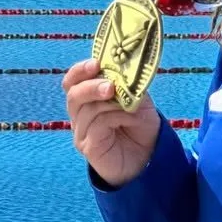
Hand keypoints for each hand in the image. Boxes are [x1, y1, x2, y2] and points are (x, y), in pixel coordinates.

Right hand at [62, 58, 161, 186]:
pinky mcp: (87, 146)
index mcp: (87, 98)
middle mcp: (79, 114)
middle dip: (91, 86)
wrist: (148, 157)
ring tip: (130, 106)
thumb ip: (128, 85)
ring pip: (86, 110)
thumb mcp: (138, 100)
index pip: (72, 81)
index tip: (95, 63)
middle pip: (73, 95)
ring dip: (111, 104)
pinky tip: (129, 119)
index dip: (80, 71)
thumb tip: (123, 71)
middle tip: (110, 86)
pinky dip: (115, 117)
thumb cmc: (140, 127)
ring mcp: (81, 131)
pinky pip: (96, 125)